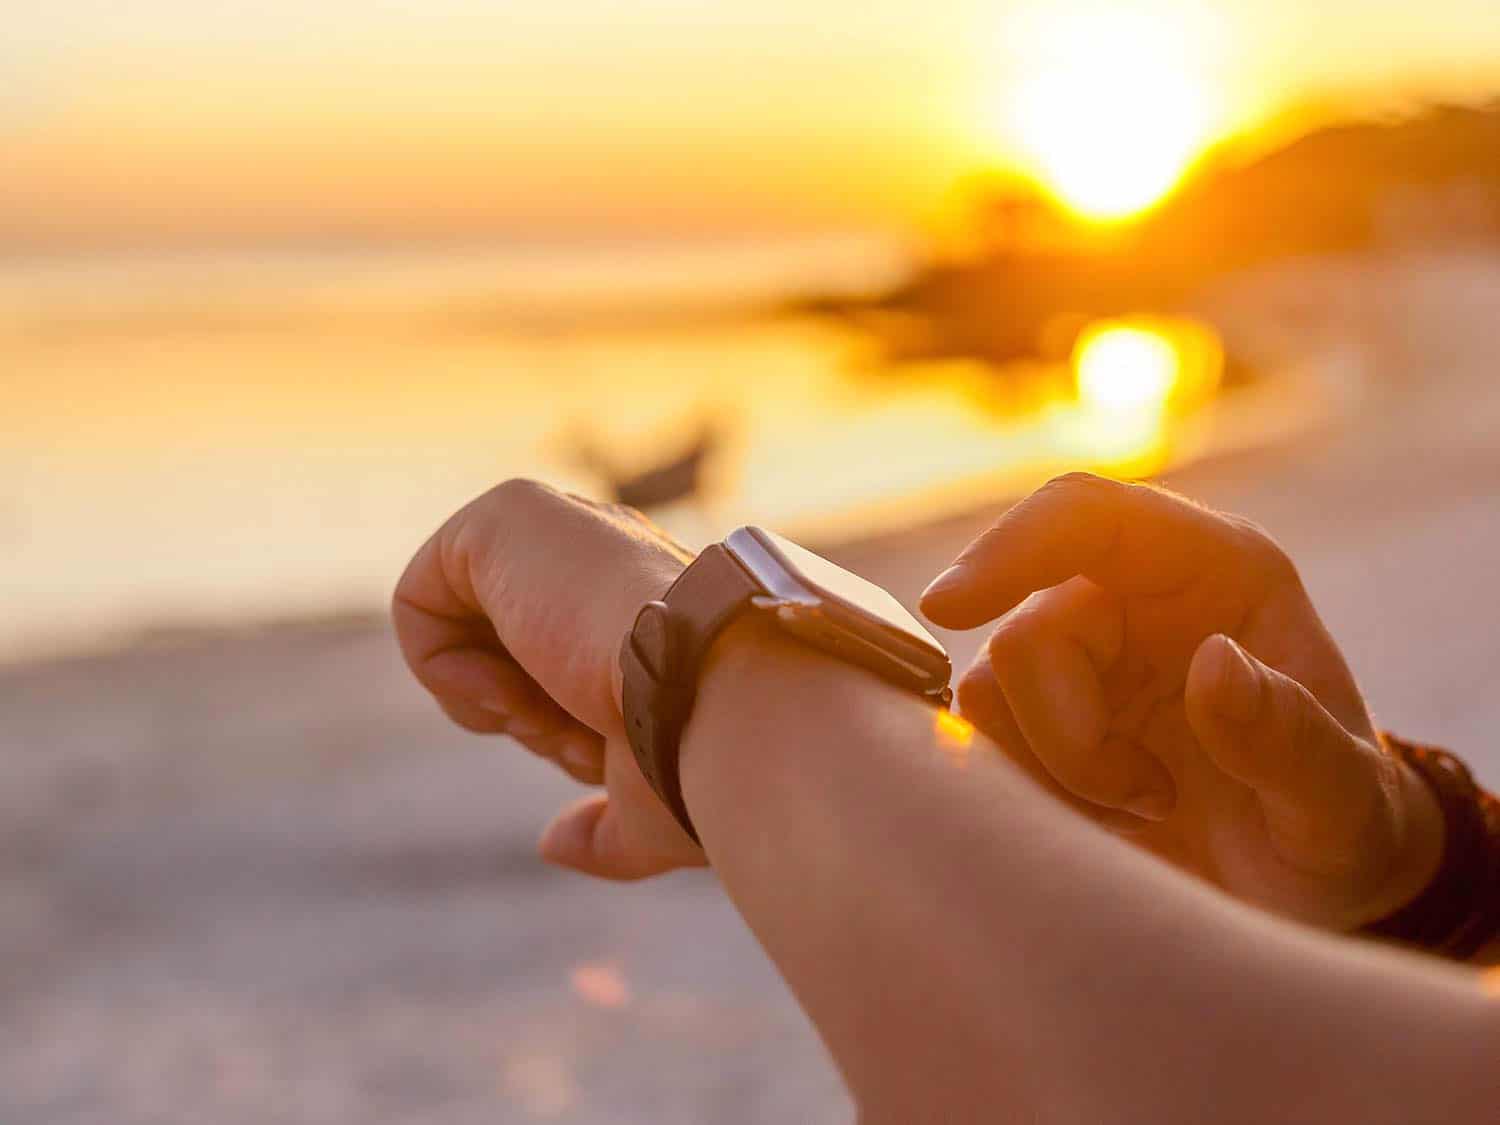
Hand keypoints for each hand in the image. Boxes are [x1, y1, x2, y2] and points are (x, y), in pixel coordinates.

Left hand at [392, 479, 702, 878]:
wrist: (718, 703)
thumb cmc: (700, 760)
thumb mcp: (650, 810)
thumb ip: (605, 829)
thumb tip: (557, 843)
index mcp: (645, 607)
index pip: (551, 673)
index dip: (553, 731)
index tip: (596, 751)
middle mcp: (604, 559)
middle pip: (503, 652)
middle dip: (523, 714)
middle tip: (574, 733)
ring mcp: (561, 530)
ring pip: (463, 631)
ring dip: (490, 699)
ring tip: (552, 709)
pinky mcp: (508, 514)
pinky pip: (418, 599)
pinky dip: (441, 669)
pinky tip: (508, 684)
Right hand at [921, 472, 1441, 929]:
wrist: (1304, 890)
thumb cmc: (1341, 827)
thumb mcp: (1344, 802)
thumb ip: (1291, 737)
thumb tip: (1212, 665)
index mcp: (1213, 570)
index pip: (1085, 515)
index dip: (1011, 547)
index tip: (950, 607)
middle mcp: (1132, 598)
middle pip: (1027, 631)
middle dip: (1071, 736)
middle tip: (1151, 796)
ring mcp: (1082, 658)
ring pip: (988, 690)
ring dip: (1053, 771)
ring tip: (1141, 806)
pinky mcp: (1041, 718)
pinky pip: (979, 741)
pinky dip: (1029, 792)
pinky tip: (1102, 819)